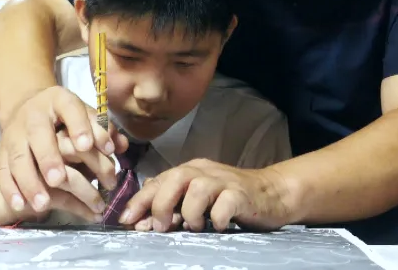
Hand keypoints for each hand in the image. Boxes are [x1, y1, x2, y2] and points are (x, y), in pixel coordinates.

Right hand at [0, 86, 127, 214]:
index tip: (86, 146)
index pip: (70, 109)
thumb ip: (102, 130)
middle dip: (48, 157)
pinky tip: (20, 206)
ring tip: (43, 204)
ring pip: (18, 157)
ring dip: (29, 181)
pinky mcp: (2, 151)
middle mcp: (34, 115)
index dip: (78, 127)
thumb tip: (120, 145)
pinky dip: (10, 189)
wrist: (27, 108)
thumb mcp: (83, 115)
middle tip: (58, 179)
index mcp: (59, 100)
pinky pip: (3, 171)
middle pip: (39, 134)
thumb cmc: (64, 117)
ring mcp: (14, 134)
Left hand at [120, 159, 290, 232]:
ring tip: (193, 227)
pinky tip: (218, 226)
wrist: (272, 193)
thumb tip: (143, 222)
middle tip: (161, 227)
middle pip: (175, 177)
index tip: (126, 220)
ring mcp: (225, 181)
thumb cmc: (230, 199)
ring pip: (198, 187)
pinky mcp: (243, 194)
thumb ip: (174, 206)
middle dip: (161, 204)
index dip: (140, 200)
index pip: (159, 180)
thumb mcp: (198, 199)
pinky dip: (217, 217)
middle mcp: (205, 171)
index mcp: (191, 170)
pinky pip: (226, 203)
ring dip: (190, 212)